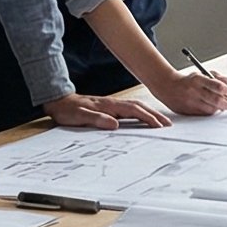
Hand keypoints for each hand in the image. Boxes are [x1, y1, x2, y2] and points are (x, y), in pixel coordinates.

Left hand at [42, 91, 174, 128]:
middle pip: (139, 107)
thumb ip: (97, 119)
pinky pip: (129, 110)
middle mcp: (112, 104)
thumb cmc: (68, 110)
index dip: (147, 118)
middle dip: (154, 115)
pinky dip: (140, 113)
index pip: (133, 110)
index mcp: (108, 106)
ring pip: (135, 107)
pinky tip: (143, 118)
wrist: (58, 101)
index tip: (158, 125)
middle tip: (168, 125)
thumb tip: (114, 125)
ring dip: (149, 113)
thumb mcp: (80, 116)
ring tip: (161, 122)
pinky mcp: (109, 108)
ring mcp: (112, 105)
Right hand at [146, 68, 226, 116]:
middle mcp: (194, 91)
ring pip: (211, 109)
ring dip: (221, 109)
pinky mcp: (188, 110)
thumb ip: (216, 77)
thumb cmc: (187, 81)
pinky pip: (204, 114)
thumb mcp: (201, 74)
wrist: (167, 86)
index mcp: (198, 79)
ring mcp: (191, 102)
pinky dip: (212, 112)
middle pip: (216, 100)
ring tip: (225, 107)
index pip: (218, 86)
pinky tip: (215, 109)